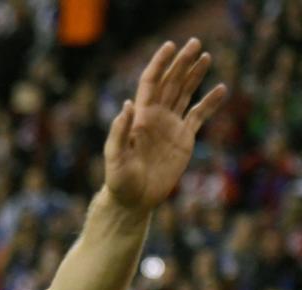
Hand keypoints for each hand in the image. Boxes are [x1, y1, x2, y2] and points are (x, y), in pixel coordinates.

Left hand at [104, 39, 227, 211]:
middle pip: (170, 83)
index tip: (170, 46)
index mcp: (139, 117)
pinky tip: (221, 89)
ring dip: (194, 76)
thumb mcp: (115, 157)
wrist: (133, 200)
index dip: (159, 64)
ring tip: (206, 56)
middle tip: (195, 42)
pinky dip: (209, 103)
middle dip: (181, 63)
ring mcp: (170, 127)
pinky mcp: (183, 140)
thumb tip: (127, 105)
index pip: (150, 83)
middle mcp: (155, 117)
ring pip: (184, 94)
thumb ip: (119, 133)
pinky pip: (198, 116)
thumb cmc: (119, 180)